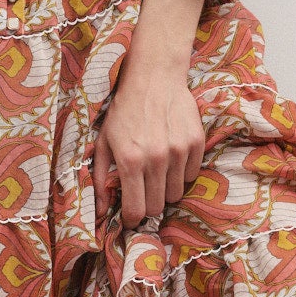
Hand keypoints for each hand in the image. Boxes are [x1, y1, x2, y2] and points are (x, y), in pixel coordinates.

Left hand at [94, 0, 206, 226]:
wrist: (153, 77)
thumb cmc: (123, 110)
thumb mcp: (103, 141)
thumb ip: (99, 176)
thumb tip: (100, 209)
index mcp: (129, 160)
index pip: (136, 210)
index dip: (132, 219)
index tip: (130, 217)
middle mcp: (156, 158)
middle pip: (157, 206)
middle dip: (148, 204)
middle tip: (142, 192)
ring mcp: (179, 151)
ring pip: (175, 193)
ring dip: (165, 188)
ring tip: (156, 171)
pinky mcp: (196, 143)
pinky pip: (191, 175)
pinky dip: (181, 172)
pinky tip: (171, 156)